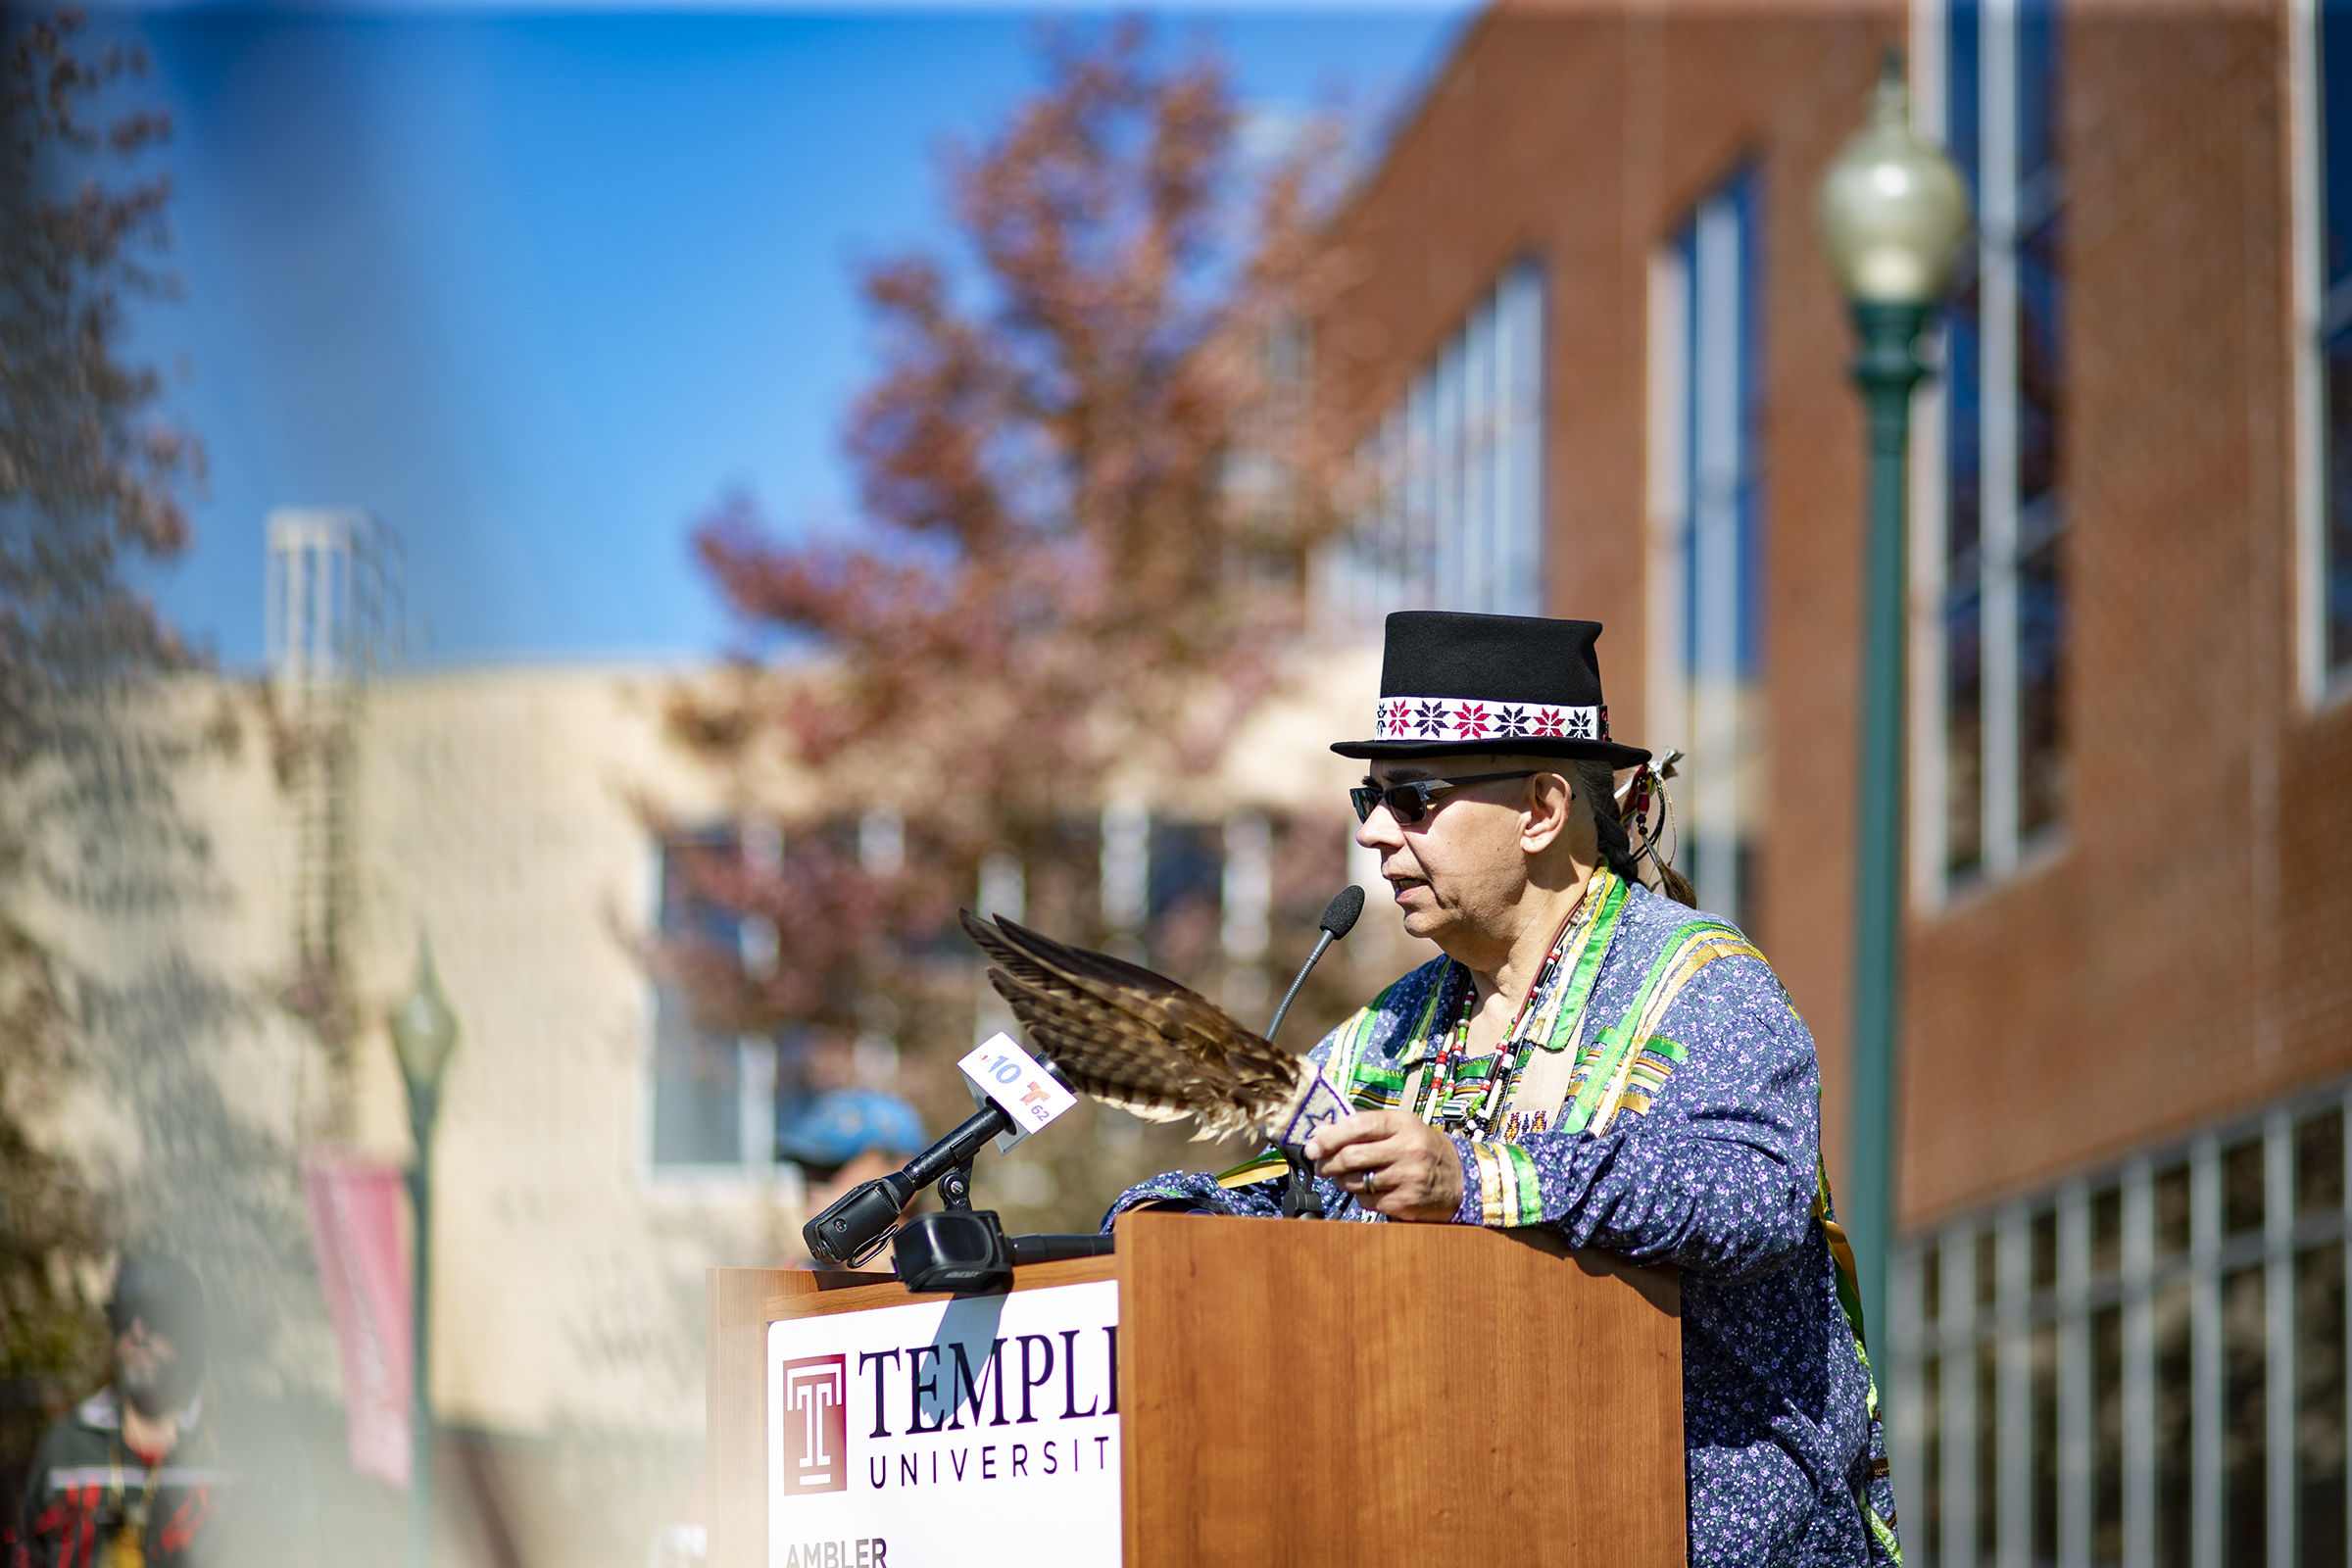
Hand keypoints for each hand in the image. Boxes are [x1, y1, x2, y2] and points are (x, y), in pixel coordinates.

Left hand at [1304, 1110, 1463, 1222]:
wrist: (1462, 1179)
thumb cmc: (1422, 1149)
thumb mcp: (1402, 1128)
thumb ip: (1367, 1128)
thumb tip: (1322, 1134)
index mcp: (1403, 1124)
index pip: (1357, 1126)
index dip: (1329, 1137)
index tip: (1312, 1146)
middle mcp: (1407, 1149)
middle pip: (1351, 1156)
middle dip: (1327, 1163)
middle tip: (1321, 1166)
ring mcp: (1408, 1177)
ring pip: (1355, 1181)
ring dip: (1341, 1181)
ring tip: (1345, 1178)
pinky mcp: (1406, 1202)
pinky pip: (1367, 1201)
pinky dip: (1360, 1197)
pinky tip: (1369, 1191)